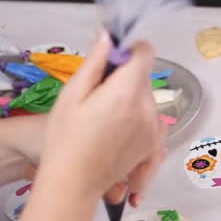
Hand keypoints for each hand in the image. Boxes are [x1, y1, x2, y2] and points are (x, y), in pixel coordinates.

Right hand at [10, 31, 166, 220]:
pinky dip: (141, 121)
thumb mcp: (72, 94)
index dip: (130, 50)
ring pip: (148, 100)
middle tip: (98, 96)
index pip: (145, 52)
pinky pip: (153, 123)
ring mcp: (154, 129)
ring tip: (104, 119)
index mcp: (127, 92)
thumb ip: (95, 62)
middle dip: (125, 79)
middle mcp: (148, 109)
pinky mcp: (154, 146)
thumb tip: (108, 36)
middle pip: (144, 79)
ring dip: (132, 101)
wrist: (74, 183)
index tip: (113, 60)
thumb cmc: (65, 138)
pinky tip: (119, 131)